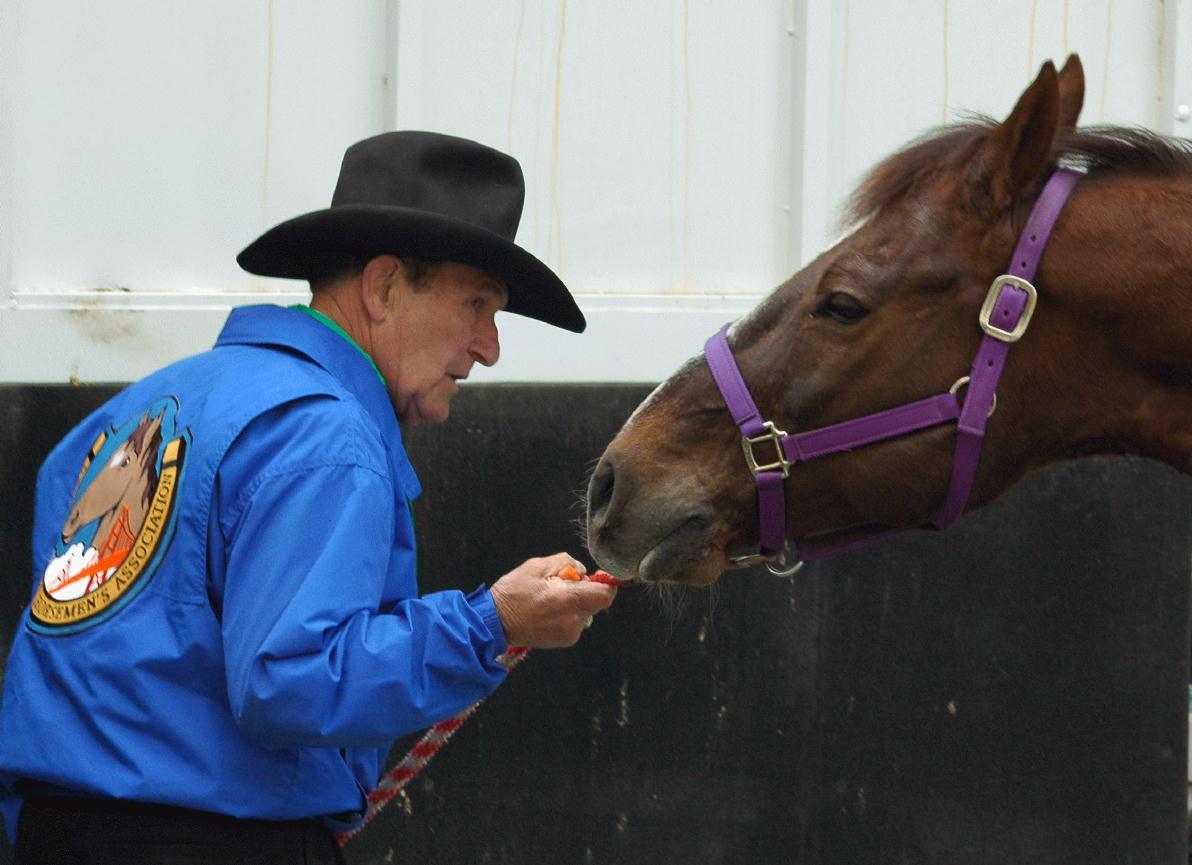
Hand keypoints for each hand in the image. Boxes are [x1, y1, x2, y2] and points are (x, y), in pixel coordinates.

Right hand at [489, 552, 617, 647]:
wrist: (494, 624)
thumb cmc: (513, 593)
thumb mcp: (536, 566)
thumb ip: (565, 562)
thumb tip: (582, 571)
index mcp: (567, 600)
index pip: (605, 595)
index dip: (606, 583)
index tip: (598, 576)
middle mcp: (573, 620)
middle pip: (596, 602)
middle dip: (585, 589)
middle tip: (561, 584)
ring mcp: (570, 634)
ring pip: (586, 611)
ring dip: (576, 601)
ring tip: (550, 598)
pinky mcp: (565, 641)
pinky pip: (577, 621)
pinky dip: (569, 613)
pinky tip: (549, 611)